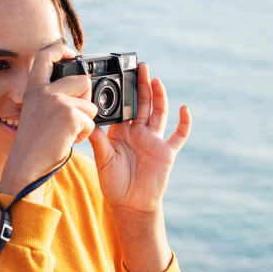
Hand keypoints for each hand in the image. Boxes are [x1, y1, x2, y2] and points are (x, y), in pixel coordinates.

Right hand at [0, 45, 97, 198]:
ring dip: (85, 121)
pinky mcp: (70, 115)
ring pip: (90, 104)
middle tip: (74, 117)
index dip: (62, 50)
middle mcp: (44, 91)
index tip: (72, 56)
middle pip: (83, 80)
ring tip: (66, 133)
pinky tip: (68, 140)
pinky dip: (84, 135)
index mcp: (34, 89)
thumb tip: (83, 85)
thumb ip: (52, 97)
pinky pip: (91, 122)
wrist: (26, 165)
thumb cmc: (34, 144)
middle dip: (86, 99)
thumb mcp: (37, 112)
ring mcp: (57, 101)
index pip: (46, 55)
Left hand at [88, 62, 190, 213]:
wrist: (130, 205)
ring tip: (156, 80)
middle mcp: (138, 132)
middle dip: (141, 85)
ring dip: (159, 97)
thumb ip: (98, 140)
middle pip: (141, 104)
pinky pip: (178, 135)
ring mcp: (154, 140)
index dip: (123, 92)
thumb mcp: (102, 159)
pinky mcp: (167, 151)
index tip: (120, 75)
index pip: (123, 107)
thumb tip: (87, 120)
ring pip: (158, 113)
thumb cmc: (113, 184)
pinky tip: (185, 109)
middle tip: (141, 67)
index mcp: (121, 132)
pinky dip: (184, 122)